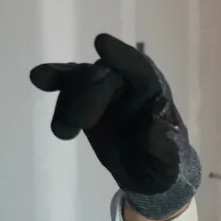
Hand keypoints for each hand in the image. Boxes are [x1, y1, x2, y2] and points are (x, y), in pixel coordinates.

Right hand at [30, 33, 200, 217]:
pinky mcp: (88, 104)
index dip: (120, 56)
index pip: (139, 68)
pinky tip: (51, 108)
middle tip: (79, 123)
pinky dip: (57, 98)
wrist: (149, 176)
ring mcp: (106, 93)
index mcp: (154, 93)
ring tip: (63, 130)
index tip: (100, 43)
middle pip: (102, 74)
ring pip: (80, 79)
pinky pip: (68, 93)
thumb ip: (162, 143)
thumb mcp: (169, 160)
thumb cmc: (166, 164)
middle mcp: (129, 86)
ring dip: (64, 94)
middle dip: (86, 90)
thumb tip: (158, 126)